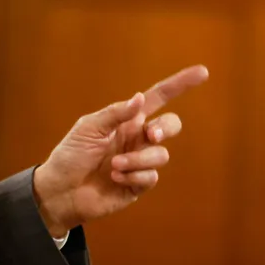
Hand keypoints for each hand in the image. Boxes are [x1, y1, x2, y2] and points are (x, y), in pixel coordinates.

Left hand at [32, 65, 208, 237]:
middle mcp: (137, 138)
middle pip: (170, 125)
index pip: (158, 98)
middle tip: (150, 135)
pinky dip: (133, 176)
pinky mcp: (138, 185)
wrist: (61, 191)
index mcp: (127, 119)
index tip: (203, 72)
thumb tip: (140, 97)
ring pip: (161, 155)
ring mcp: (140, 162)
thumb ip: (116, 113)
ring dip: (138, 159)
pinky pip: (151, 177)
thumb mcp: (89, 128)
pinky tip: (114, 178)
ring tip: (113, 166)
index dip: (180, 85)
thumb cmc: (71, 156)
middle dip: (166, 129)